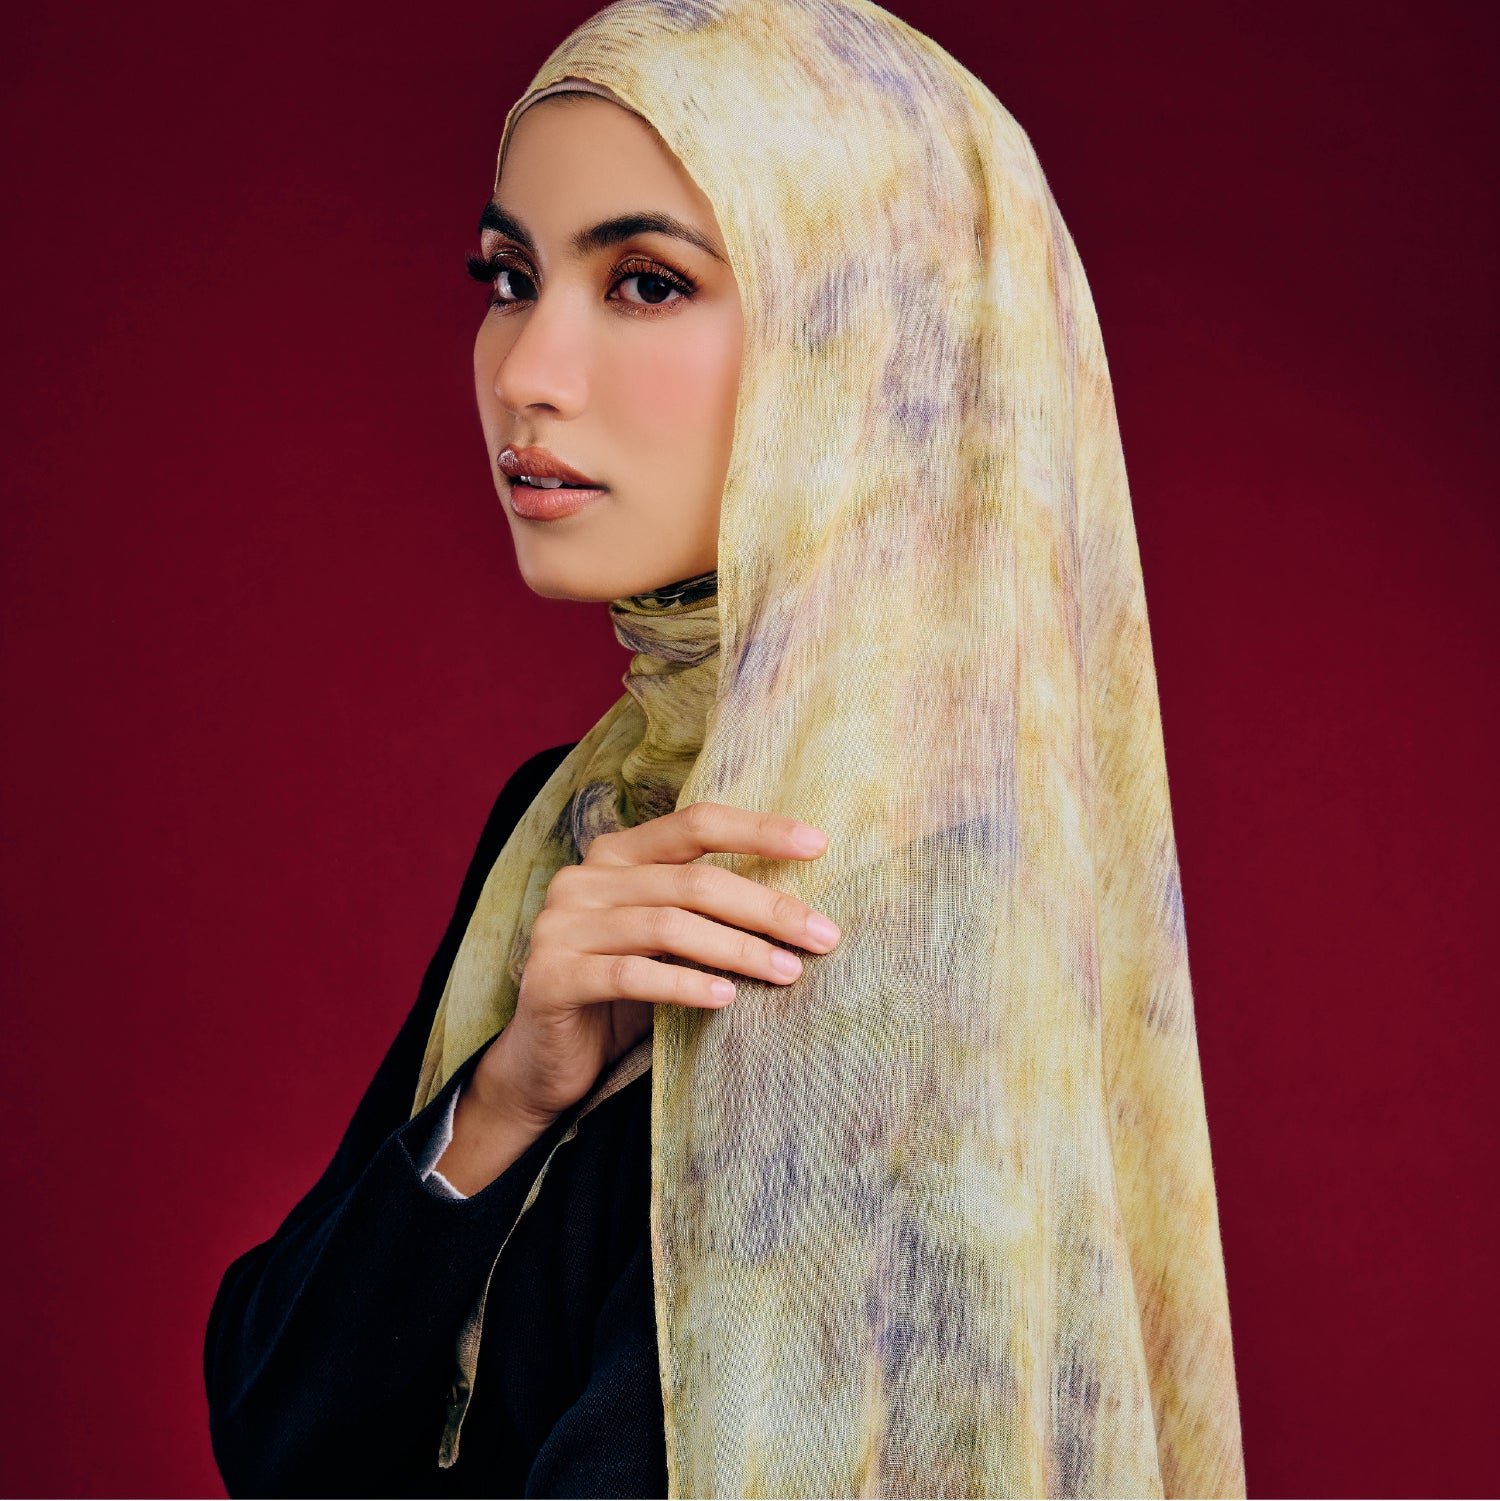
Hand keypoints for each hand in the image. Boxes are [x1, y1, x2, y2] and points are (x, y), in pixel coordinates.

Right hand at [473, 801, 839, 1128]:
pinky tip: (726, 999)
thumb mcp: (669, 940)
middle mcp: (583, 878)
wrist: (547, 1060)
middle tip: (824, 936)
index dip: (758, 830)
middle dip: (766, 908)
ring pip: (666, 927)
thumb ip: (709, 910)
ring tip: (788, 972)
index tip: (818, 846)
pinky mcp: (549, 977)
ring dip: (737, 950)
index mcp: (616, 853)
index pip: (696, 823)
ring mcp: (560, 925)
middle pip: (692, 881)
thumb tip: (803, 907)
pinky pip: (630, 975)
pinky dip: (684, 985)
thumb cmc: (624, 993)